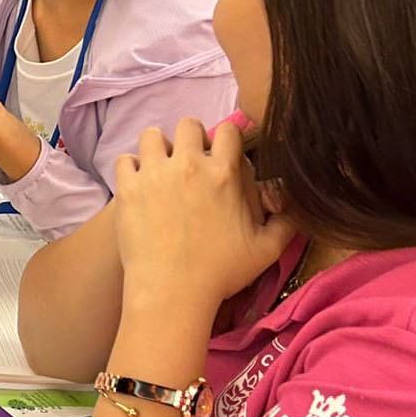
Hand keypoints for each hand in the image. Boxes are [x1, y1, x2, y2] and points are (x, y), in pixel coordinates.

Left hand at [114, 119, 296, 312]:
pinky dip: (132, 168)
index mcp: (225, 173)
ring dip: (158, 148)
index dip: (225, 140)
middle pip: (188, 125)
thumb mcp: (267, 249)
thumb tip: (290, 200)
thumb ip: (285, 220)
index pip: (228, 130)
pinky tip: (139, 184)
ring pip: (152, 136)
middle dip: (190, 139)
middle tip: (189, 162)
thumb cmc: (221, 273)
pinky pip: (125, 159)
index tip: (219, 155)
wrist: (172, 292)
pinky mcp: (128, 188)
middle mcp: (189, 165)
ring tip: (161, 169)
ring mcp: (155, 174)